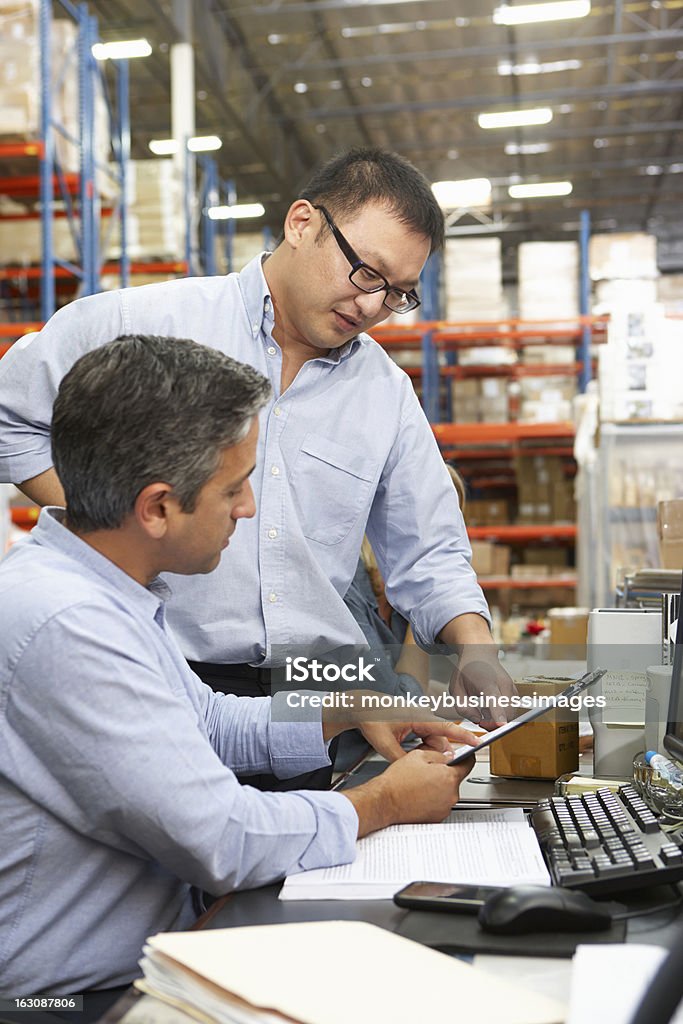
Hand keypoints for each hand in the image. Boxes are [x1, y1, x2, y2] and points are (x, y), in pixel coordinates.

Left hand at [321, 689, 476, 757]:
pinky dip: (423, 748)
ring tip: (410, 754)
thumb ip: (403, 759)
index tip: (477, 741)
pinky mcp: (415, 724)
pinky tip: (411, 752)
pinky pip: (427, 738)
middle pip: (440, 739)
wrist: (360, 708)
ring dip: (428, 752)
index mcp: (418, 717)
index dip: (463, 735)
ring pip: (434, 741)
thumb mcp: (385, 744)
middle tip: (426, 762)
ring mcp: (419, 720)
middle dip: (437, 753)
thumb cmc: (371, 717)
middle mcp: (422, 716)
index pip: (446, 727)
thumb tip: (416, 770)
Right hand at [343, 748, 474, 835]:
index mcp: (449, 777)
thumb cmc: (397, 781)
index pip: (469, 764)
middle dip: (445, 774)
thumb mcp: (418, 756)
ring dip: (439, 788)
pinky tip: (419, 795)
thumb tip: (449, 756)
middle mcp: (450, 795)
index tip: (464, 756)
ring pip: (447, 792)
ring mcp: (444, 808)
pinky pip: (440, 804)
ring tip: (420, 784)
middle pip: (456, 779)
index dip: (466, 757)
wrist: (384, 802)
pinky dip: (433, 800)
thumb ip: (439, 755)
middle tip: (428, 771)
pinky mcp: (437, 818)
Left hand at [438, 613, 516, 727]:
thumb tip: (478, 720)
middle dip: (494, 723)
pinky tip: (489, 706)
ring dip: (497, 719)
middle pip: (506, 712)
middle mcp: (503, 684)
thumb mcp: (455, 688)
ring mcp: (511, 687)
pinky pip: (510, 709)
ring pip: (510, 713)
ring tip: (482, 708)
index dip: (498, 714)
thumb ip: (463, 707)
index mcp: (487, 682)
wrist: (480, 653)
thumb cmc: (466, 670)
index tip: (501, 725)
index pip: (495, 700)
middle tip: (479, 719)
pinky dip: (501, 713)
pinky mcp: (514, 692)